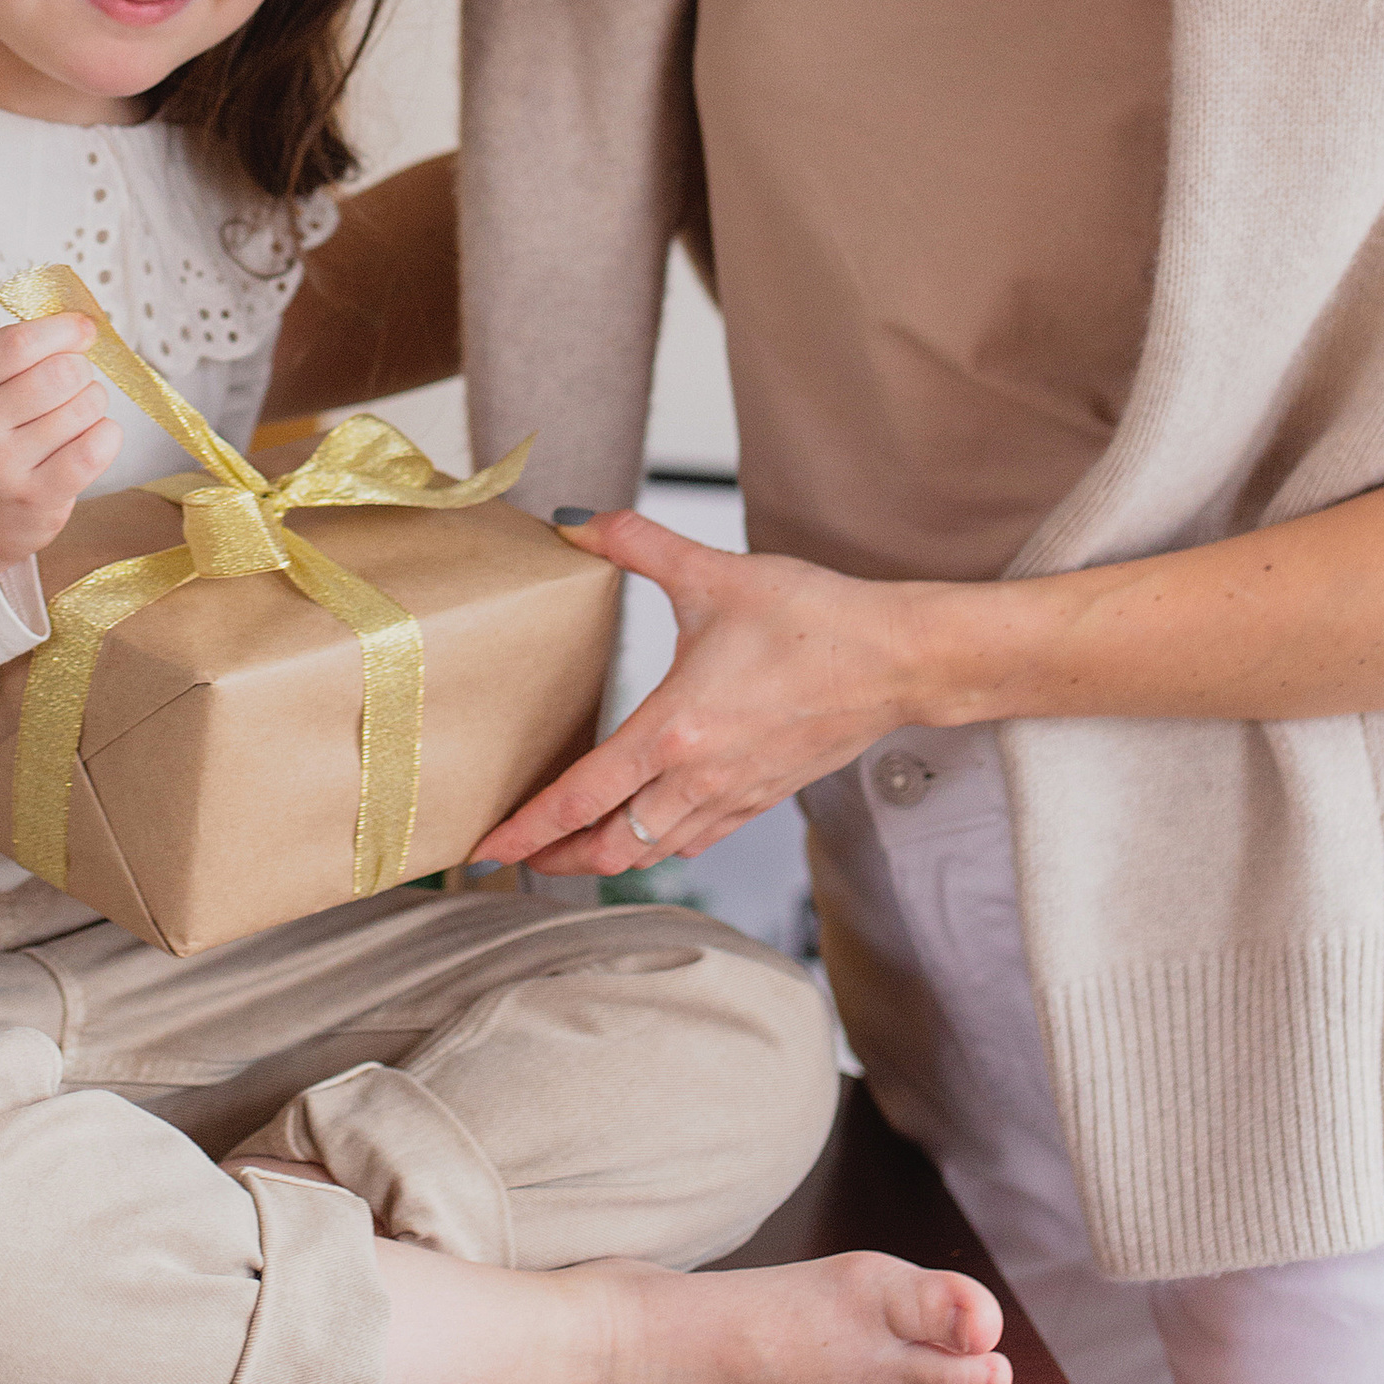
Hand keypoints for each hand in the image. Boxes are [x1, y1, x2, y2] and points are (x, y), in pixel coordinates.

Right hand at [0, 312, 117, 568]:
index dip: (63, 330)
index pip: (20, 343)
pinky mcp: (36, 499)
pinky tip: (92, 435)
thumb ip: (17, 348)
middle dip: (79, 369)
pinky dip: (106, 434)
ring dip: (91, 404)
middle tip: (71, 382)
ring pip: (85, 408)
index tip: (83, 329)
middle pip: (61, 374)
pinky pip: (94, 450)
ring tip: (71, 415)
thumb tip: (83, 325)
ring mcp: (2, 468)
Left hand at [471, 510, 919, 874]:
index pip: (580, 797)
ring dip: (600, 861)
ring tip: (562, 856)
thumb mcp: (715, 574)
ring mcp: (734, 796)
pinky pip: (694, 840)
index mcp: (675, 732)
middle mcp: (698, 779)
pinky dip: (654, 849)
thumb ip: (638, 544)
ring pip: (650, 853)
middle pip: (608, 846)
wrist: (899, 659)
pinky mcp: (762, 797)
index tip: (484, 848)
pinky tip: (642, 836)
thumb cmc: (817, 621)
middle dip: (552, 861)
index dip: (526, 830)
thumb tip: (576, 522)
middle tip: (509, 860)